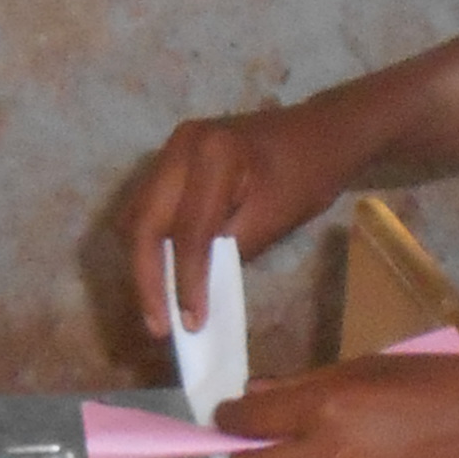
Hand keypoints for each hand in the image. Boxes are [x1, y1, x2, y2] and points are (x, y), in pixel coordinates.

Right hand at [116, 103, 368, 338]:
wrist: (320, 134)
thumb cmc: (307, 177)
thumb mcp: (272, 221)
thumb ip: (228, 253)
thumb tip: (190, 293)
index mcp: (213, 155)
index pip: (188, 230)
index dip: (185, 281)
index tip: (189, 322)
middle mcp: (182, 145)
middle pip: (144, 221)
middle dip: (147, 277)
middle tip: (158, 324)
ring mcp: (173, 148)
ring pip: (138, 215)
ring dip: (143, 262)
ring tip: (159, 306)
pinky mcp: (173, 159)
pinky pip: (148, 206)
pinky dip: (151, 243)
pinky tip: (163, 274)